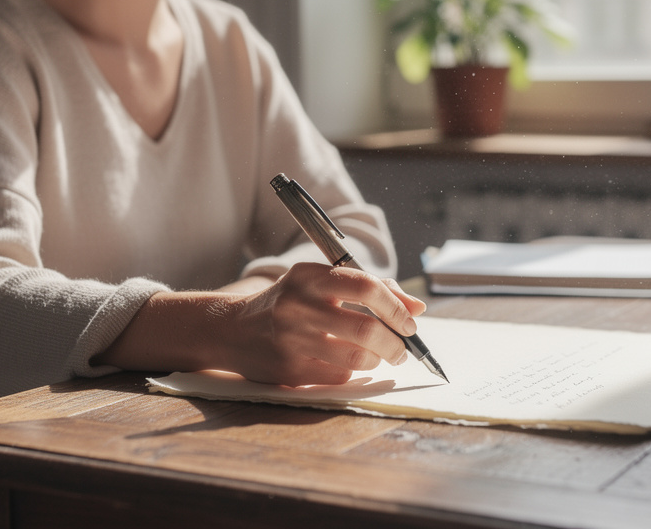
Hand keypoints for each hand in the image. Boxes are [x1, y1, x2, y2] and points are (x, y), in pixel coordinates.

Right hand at [221, 263, 426, 386]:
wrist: (233, 330)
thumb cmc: (290, 303)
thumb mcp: (321, 283)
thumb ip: (369, 289)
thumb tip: (417, 308)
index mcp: (310, 276)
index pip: (366, 287)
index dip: (396, 307)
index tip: (410, 322)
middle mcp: (299, 306)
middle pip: (367, 329)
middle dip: (396, 344)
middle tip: (402, 349)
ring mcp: (292, 340)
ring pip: (357, 358)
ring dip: (378, 360)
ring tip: (378, 356)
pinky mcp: (290, 369)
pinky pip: (340, 375)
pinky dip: (353, 371)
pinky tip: (348, 363)